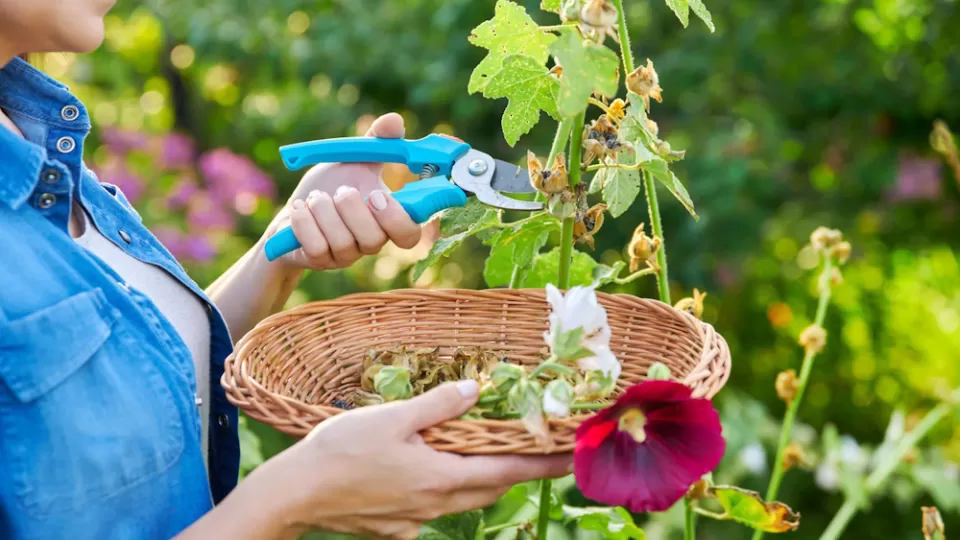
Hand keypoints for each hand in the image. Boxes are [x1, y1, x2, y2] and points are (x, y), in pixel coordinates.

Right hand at [246, 380, 571, 539]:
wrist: (294, 495)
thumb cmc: (340, 451)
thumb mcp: (392, 418)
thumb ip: (439, 405)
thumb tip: (477, 391)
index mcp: (441, 477)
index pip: (509, 471)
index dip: (544, 464)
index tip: (572, 458)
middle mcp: (435, 505)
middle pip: (491, 488)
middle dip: (517, 471)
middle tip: (535, 451)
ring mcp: (415, 522)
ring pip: (463, 500)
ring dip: (481, 479)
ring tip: (488, 456)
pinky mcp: (396, 529)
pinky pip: (432, 511)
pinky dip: (442, 491)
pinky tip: (426, 473)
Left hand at [267, 112, 421, 269]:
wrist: (293, 211)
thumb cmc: (329, 187)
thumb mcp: (353, 161)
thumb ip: (377, 143)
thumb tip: (394, 121)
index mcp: (385, 219)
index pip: (409, 234)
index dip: (399, 219)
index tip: (378, 194)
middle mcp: (369, 243)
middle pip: (376, 240)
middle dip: (354, 211)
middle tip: (342, 191)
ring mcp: (345, 255)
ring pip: (344, 242)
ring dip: (324, 211)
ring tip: (315, 198)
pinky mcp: (318, 261)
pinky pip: (316, 247)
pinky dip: (305, 222)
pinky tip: (300, 209)